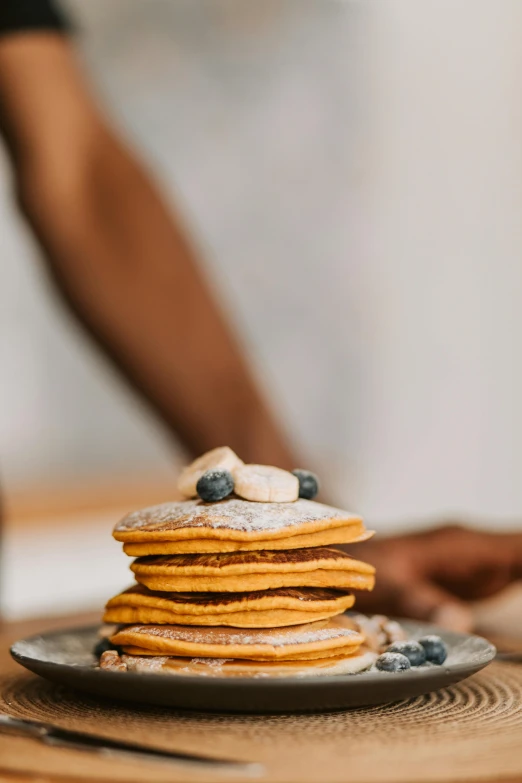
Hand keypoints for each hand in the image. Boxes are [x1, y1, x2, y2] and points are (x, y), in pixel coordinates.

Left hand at [353, 525, 521, 631]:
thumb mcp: (385, 585)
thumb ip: (421, 601)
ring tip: (497, 604)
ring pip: (519, 560)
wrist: (336, 554)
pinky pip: (509, 573)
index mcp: (463, 544)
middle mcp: (475, 547)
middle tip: (517, 602)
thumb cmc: (358, 565)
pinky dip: (519, 578)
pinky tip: (511, 604)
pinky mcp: (467, 574)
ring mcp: (473, 559)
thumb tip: (461, 622)